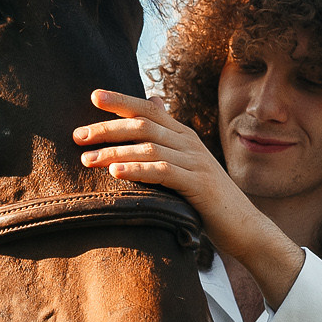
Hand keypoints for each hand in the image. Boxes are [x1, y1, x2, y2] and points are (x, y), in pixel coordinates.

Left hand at [74, 90, 303, 306]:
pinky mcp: (198, 185)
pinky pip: (163, 172)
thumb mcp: (187, 163)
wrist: (244, 226)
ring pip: (149, 148)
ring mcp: (195, 162)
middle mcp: (188, 142)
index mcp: (183, 135)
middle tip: (78, 136)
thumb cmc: (208, 198)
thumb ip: (168, 138)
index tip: (94, 96)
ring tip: (87, 159)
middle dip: (107, 129)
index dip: (121, 100)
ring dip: (114, 152)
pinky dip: (137, 170)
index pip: (148, 109)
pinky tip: (115, 173)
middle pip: (143, 125)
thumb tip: (152, 104)